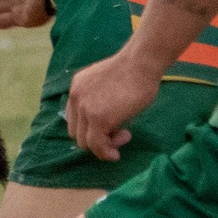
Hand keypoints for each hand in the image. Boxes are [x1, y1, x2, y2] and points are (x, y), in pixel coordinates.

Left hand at [64, 47, 162, 161]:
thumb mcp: (108, 85)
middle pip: (77, 132)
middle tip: (120, 133)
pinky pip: (96, 145)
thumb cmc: (135, 71)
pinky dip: (106, 154)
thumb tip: (106, 124)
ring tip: (123, 137)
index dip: (91, 128)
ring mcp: (85, 108)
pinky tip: (116, 154)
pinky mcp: (98, 119)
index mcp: (77, 88)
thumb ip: (100, 100)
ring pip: (85, 142)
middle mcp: (75, 97)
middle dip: (97, 139)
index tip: (111, 127)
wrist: (141, 62)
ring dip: (104, 147)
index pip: (75, 118)